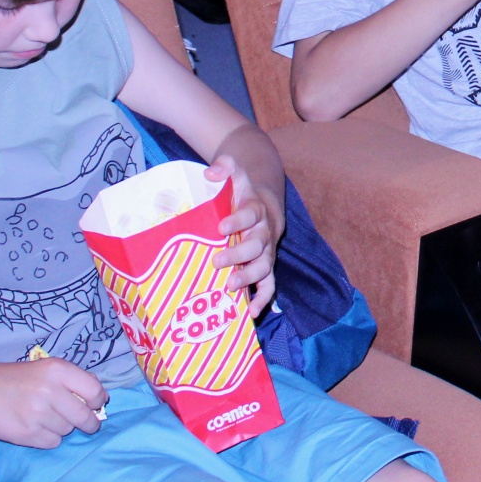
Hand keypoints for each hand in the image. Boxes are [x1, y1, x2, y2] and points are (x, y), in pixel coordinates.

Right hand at [0, 357, 106, 448]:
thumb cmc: (16, 378)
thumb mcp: (47, 368)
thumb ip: (74, 379)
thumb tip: (100, 396)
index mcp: (58, 370)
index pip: (94, 391)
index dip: (99, 401)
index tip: (96, 405)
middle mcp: (50, 391)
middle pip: (84, 416)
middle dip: (90, 423)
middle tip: (89, 424)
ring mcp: (38, 414)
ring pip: (68, 430)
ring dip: (64, 427)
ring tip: (46, 417)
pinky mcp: (26, 434)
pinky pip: (53, 442)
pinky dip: (49, 438)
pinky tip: (37, 427)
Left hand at [208, 154, 280, 316]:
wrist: (266, 204)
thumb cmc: (243, 194)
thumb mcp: (236, 176)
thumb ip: (225, 168)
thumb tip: (211, 172)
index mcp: (255, 209)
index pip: (249, 214)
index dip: (237, 220)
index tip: (221, 227)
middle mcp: (264, 232)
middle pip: (257, 244)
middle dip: (239, 255)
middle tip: (217, 262)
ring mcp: (266, 251)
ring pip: (264, 266)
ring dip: (249, 278)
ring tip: (230, 286)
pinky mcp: (266, 266)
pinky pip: (269, 285)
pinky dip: (262, 298)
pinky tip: (252, 313)